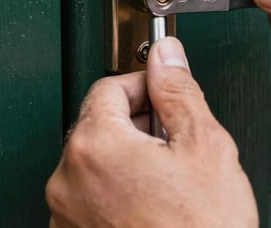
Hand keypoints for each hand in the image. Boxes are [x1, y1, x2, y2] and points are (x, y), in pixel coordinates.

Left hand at [45, 37, 257, 227]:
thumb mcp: (204, 145)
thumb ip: (178, 91)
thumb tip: (167, 57)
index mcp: (94, 146)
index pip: (109, 86)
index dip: (145, 86)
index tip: (166, 97)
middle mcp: (67, 180)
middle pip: (99, 124)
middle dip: (138, 126)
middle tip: (176, 145)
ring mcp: (66, 215)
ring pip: (96, 163)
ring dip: (128, 160)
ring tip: (168, 183)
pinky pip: (91, 198)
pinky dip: (117, 192)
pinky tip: (152, 207)